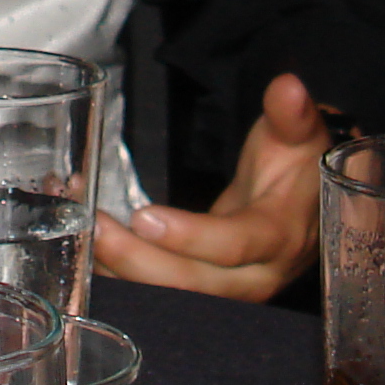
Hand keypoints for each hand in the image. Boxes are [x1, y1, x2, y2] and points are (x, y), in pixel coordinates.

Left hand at [91, 74, 328, 301]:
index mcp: (279, 237)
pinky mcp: (200, 294)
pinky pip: (157, 292)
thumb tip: (288, 88)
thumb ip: (291, 114)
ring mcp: (225, 293)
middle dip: (137, 260)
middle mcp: (254, 277)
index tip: (144, 217)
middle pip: (193, 284)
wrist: (300, 210)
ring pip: (169, 296)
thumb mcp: (298, 138)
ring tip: (84, 231)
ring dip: (120, 269)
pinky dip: (119, 273)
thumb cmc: (294, 169)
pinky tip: (88, 246)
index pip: (235, 245)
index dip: (190, 236)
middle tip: (96, 227)